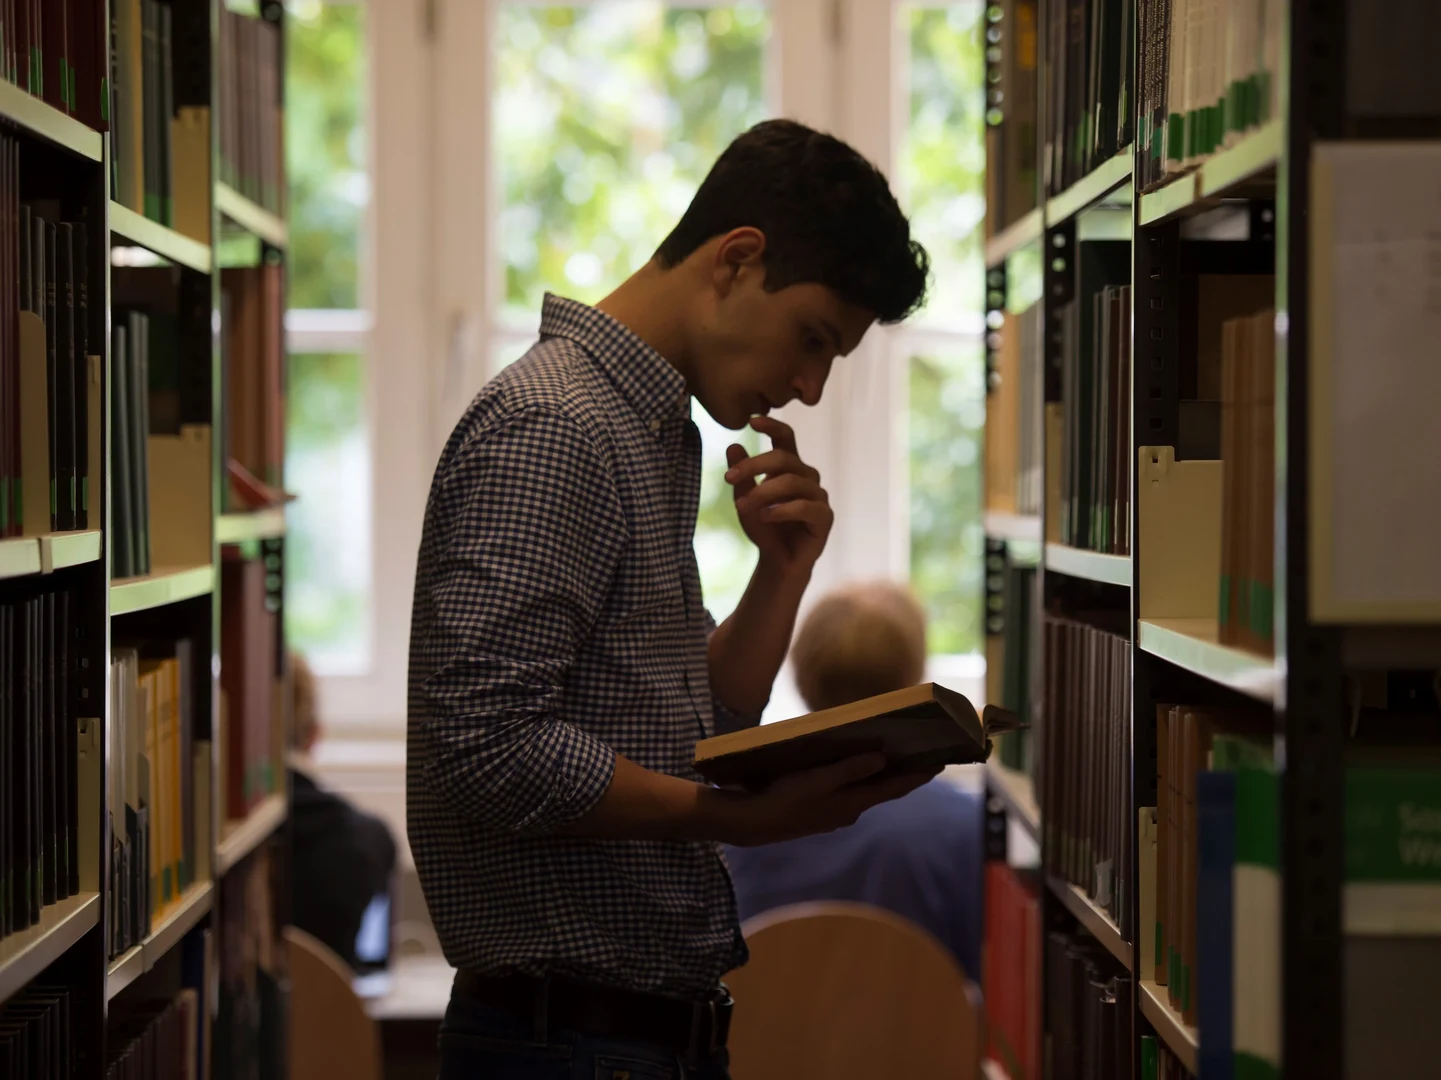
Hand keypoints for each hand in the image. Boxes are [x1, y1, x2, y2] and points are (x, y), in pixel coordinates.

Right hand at [717, 753, 940, 846]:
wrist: (754, 824)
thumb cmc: (785, 798)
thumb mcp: (818, 780)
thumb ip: (850, 770)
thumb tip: (882, 759)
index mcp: (853, 803)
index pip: (893, 788)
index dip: (917, 776)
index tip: (940, 763)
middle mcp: (849, 811)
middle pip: (883, 790)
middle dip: (904, 775)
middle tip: (925, 757)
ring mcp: (835, 814)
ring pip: (866, 792)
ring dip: (882, 777)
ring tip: (896, 759)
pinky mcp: (820, 811)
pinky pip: (850, 793)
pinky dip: (861, 781)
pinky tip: (857, 771)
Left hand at [725, 416, 832, 577]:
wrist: (777, 561)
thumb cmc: (764, 527)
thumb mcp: (745, 499)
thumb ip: (742, 476)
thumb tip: (733, 446)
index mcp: (790, 467)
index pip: (786, 438)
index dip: (772, 426)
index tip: (752, 420)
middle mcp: (807, 476)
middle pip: (783, 458)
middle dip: (753, 465)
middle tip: (728, 478)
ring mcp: (818, 496)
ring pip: (792, 482)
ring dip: (763, 492)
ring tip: (742, 506)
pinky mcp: (824, 517)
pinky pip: (804, 506)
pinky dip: (781, 510)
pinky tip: (764, 516)